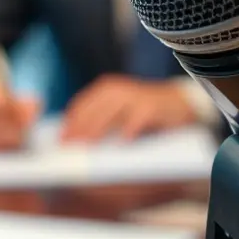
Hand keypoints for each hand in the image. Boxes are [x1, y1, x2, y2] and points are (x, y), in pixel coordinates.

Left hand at [61, 75, 197, 142]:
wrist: (177, 102)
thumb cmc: (141, 110)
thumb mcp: (118, 110)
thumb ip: (100, 119)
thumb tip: (76, 139)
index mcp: (105, 90)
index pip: (80, 106)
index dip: (69, 124)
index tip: (61, 141)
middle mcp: (116, 90)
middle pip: (91, 111)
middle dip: (78, 130)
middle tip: (69, 148)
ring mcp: (133, 97)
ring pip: (109, 115)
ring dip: (96, 131)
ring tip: (87, 148)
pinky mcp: (149, 106)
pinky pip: (136, 120)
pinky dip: (128, 131)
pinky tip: (121, 144)